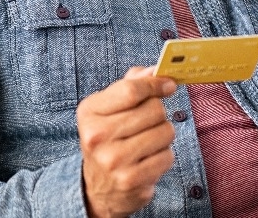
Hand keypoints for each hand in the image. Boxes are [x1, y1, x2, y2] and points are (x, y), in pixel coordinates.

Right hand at [78, 66, 177, 217]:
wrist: (99, 187)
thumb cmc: (108, 139)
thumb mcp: (109, 109)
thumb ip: (130, 85)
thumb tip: (154, 70)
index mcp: (89, 112)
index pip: (131, 90)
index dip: (155, 84)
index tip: (168, 85)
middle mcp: (97, 136)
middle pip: (153, 110)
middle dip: (159, 112)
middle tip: (149, 121)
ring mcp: (114, 160)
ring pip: (165, 132)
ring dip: (163, 135)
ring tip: (147, 142)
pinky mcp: (131, 180)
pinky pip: (167, 156)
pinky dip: (163, 156)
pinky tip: (148, 159)